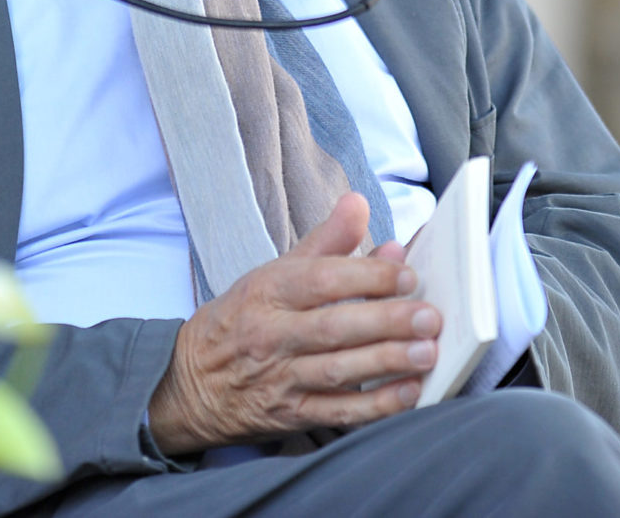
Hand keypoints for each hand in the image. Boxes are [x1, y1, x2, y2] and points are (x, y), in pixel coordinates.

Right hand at [146, 193, 440, 454]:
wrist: (190, 382)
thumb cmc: (243, 319)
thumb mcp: (274, 272)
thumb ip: (324, 242)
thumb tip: (359, 204)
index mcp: (268, 291)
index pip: (320, 280)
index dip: (366, 275)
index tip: (407, 272)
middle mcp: (271, 334)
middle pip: (332, 327)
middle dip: (384, 320)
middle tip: (429, 316)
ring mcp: (279, 378)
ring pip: (336, 371)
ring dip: (385, 363)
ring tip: (426, 353)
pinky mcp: (289, 415)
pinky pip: (336, 412)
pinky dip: (374, 406)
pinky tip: (408, 393)